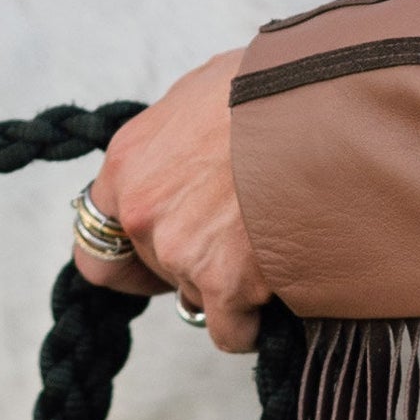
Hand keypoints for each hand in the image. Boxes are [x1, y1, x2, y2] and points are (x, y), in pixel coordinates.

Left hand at [76, 51, 270, 352]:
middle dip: (194, 260)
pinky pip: (230, 331)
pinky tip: (276, 294)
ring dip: (231, 282)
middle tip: (239, 234)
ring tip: (271, 243)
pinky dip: (252, 324)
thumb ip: (175, 142)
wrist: (323, 106)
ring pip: (197, 295)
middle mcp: (142, 210)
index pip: (96, 241)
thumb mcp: (201, 95)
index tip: (158, 258)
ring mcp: (180, 250)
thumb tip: (186, 157)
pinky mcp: (225, 282)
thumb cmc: (272, 88)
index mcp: (127, 162)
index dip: (132, 255)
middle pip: (157, 269)